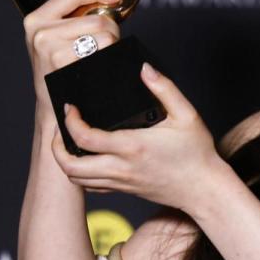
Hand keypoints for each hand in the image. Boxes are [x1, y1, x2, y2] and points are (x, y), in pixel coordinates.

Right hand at [22, 0, 126, 126]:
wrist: (50, 103)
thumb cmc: (56, 69)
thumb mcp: (53, 36)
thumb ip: (71, 15)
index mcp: (36, 20)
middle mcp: (41, 33)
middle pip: (97, 20)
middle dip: (111, 30)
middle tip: (105, 44)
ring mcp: (52, 50)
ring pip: (104, 36)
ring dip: (112, 45)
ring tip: (100, 56)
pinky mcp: (65, 65)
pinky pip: (103, 53)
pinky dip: (109, 58)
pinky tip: (100, 65)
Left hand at [49, 63, 227, 211]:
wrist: (204, 189)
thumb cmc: (197, 153)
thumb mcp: (186, 114)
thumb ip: (165, 88)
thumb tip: (145, 69)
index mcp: (132, 146)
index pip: (85, 137)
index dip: (70, 121)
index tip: (70, 107)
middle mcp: (121, 168)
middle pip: (70, 166)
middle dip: (56, 147)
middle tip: (60, 129)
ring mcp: (120, 182)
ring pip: (76, 180)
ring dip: (65, 161)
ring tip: (68, 142)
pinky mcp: (123, 190)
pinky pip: (91, 188)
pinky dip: (79, 175)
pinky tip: (86, 159)